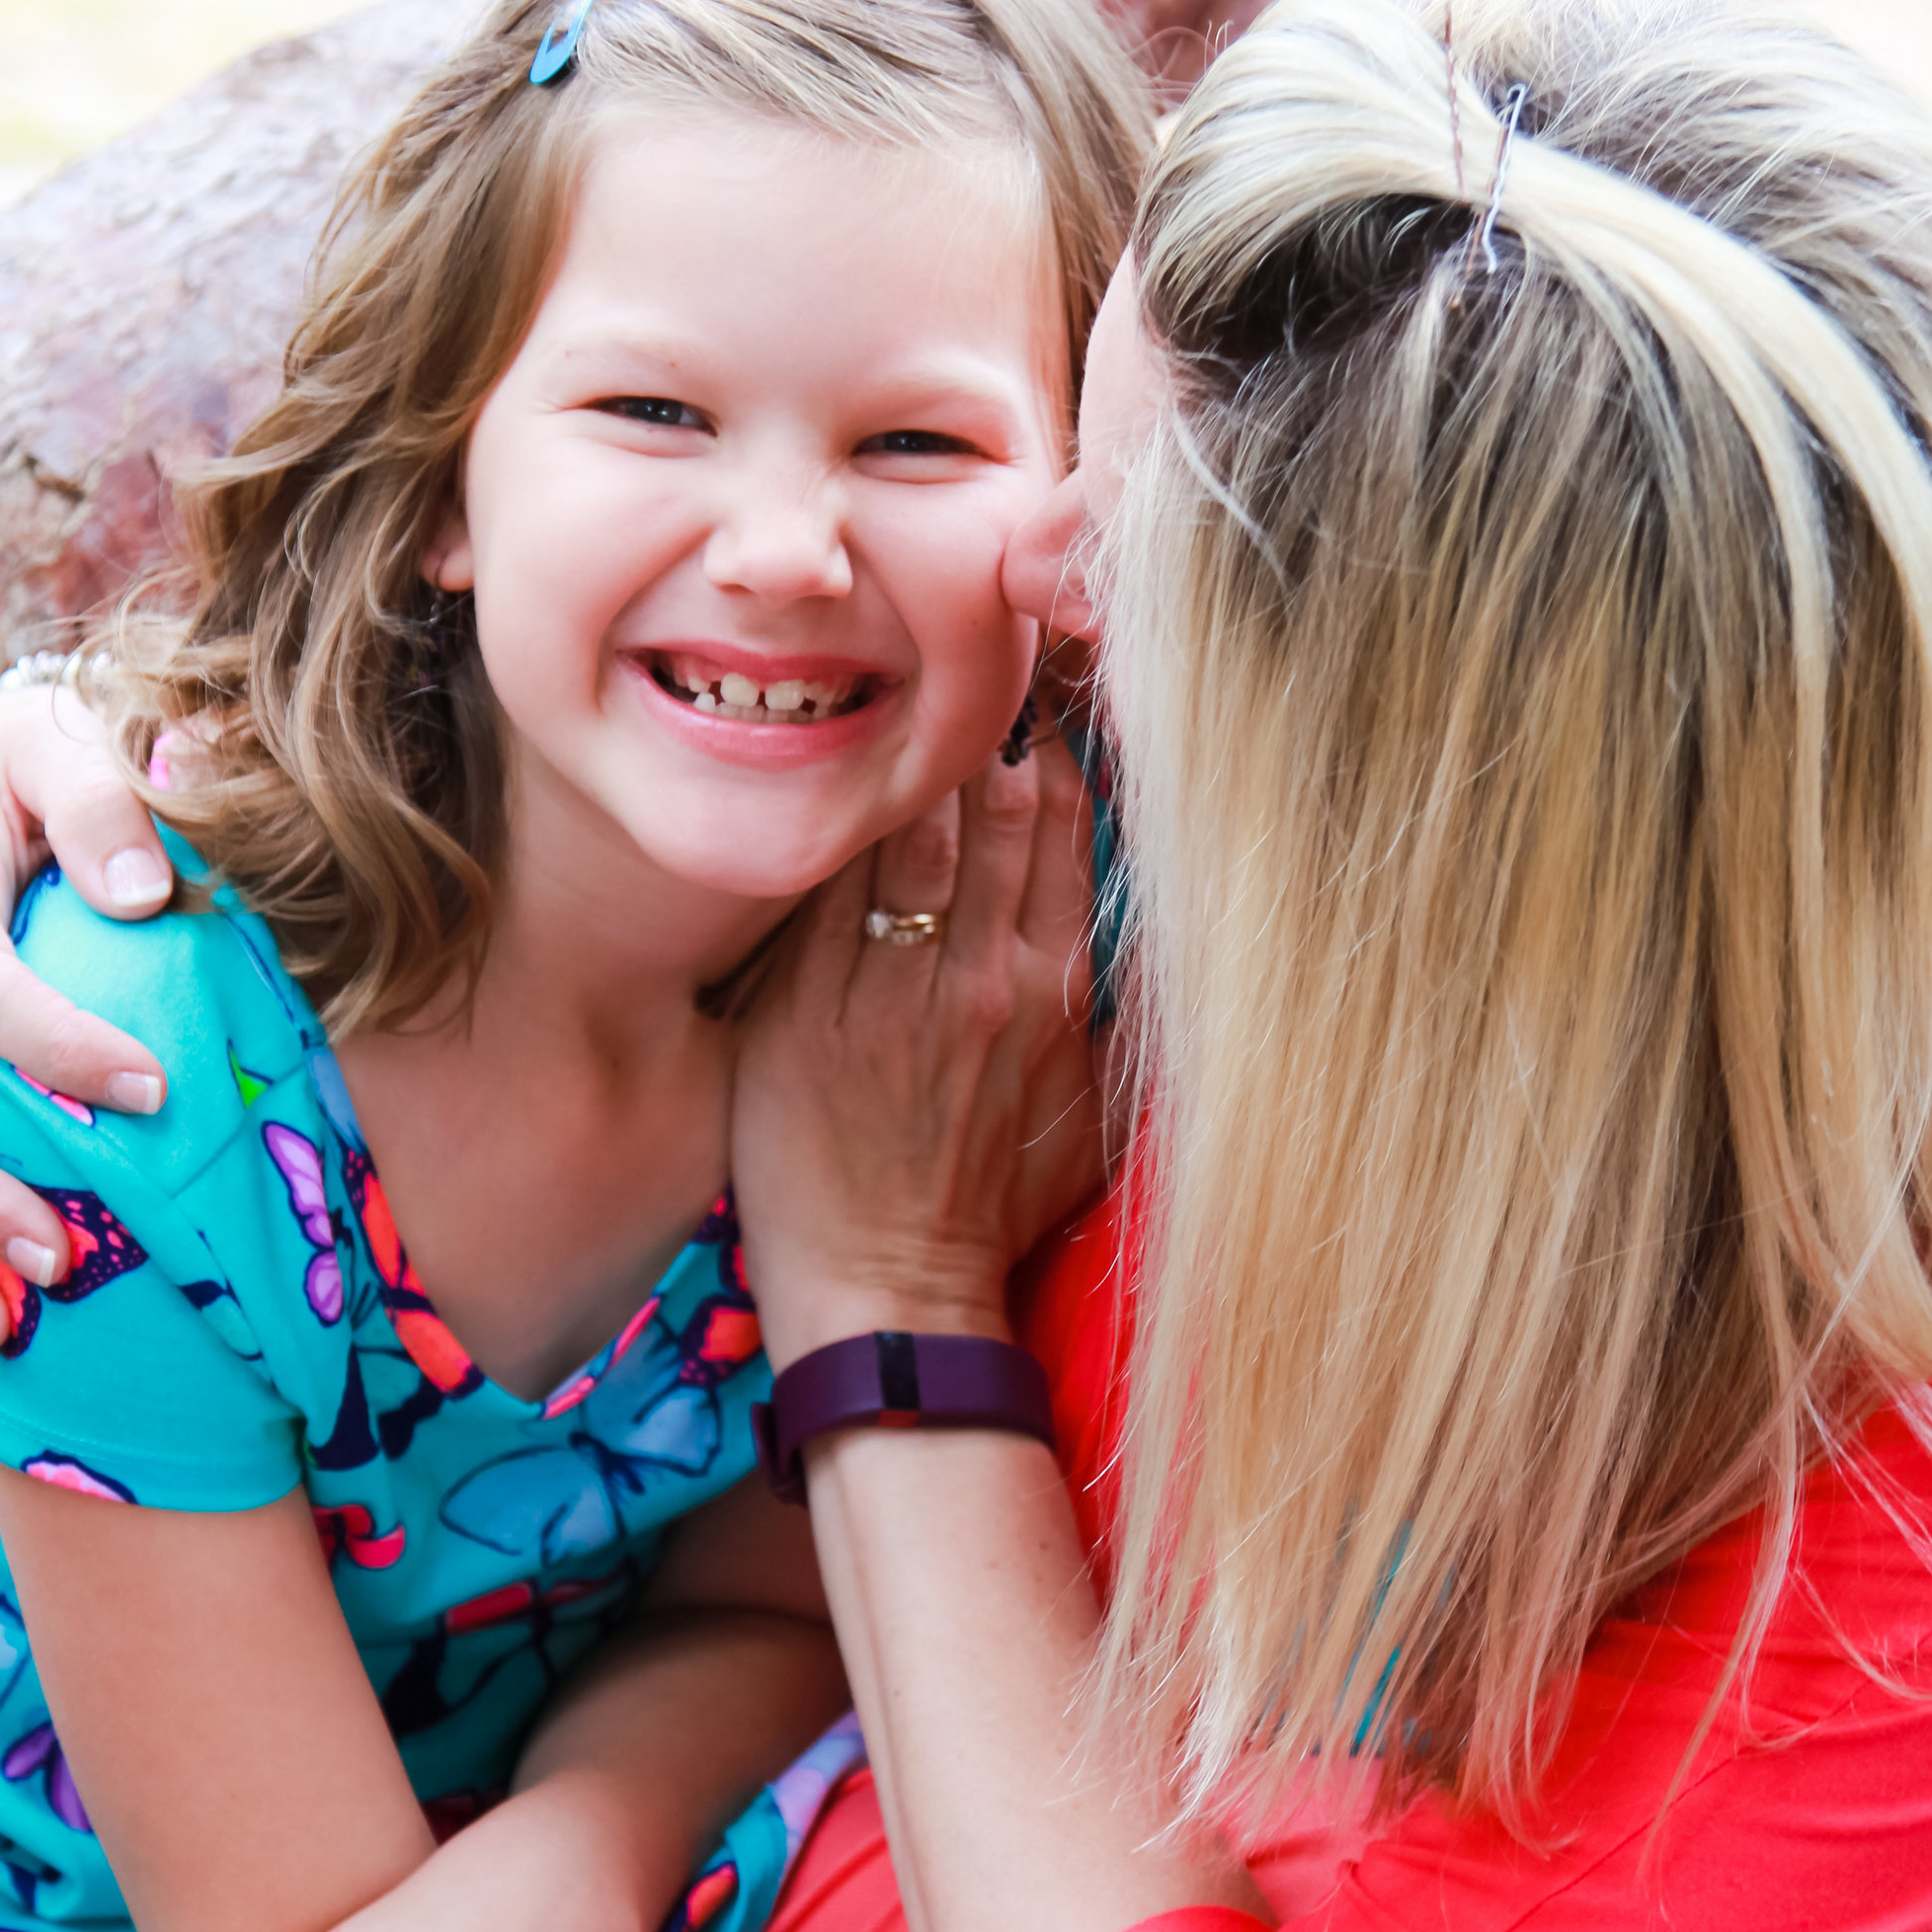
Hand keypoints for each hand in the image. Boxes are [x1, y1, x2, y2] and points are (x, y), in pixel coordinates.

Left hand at [730, 729, 1105, 1371]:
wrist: (892, 1301)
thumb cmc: (988, 1210)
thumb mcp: (1086, 1110)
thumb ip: (1100, 1005)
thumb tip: (1125, 921)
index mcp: (1057, 994)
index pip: (1067, 829)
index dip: (1057, 740)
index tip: (1043, 677)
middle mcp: (982, 978)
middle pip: (994, 806)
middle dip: (987, 710)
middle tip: (974, 630)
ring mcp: (891, 991)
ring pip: (910, 828)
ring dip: (910, 746)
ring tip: (900, 669)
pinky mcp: (806, 1011)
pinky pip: (824, 887)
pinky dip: (833, 820)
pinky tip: (827, 758)